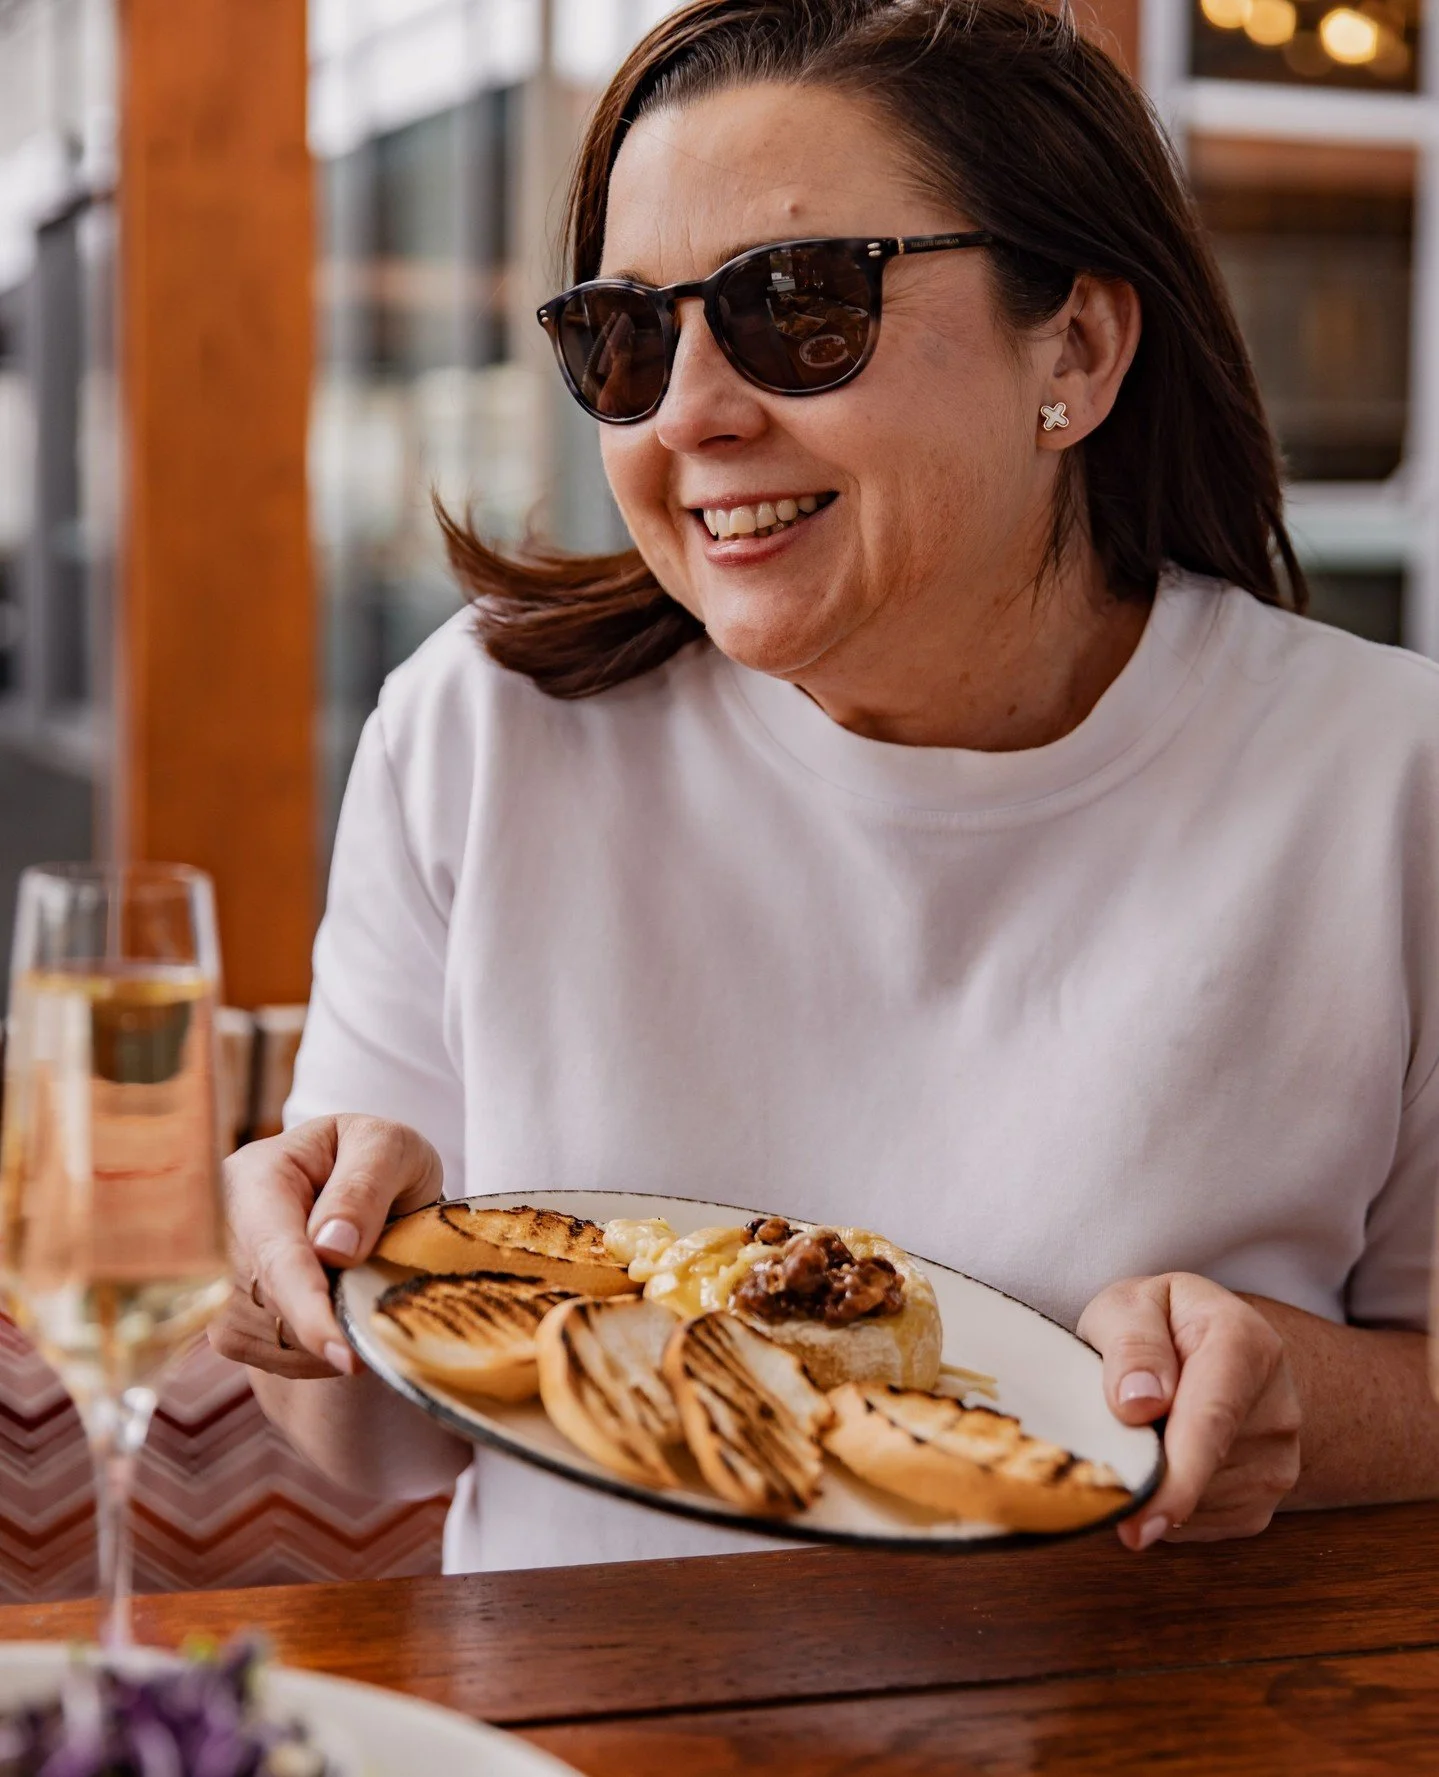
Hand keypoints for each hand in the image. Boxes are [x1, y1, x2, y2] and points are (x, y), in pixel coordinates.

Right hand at [209, 1114, 442, 1380]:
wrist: (364, 1188)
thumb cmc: (378, 1160)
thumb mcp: (388, 1148)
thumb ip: (364, 1187)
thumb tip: (333, 1249)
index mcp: (254, 1177)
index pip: (277, 1254)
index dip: (309, 1307)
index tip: (345, 1353)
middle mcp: (221, 1231)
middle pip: (278, 1305)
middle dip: (337, 1315)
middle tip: (387, 1291)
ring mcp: (219, 1280)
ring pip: (281, 1339)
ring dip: (335, 1330)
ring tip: (363, 1280)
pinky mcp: (229, 1320)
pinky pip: (281, 1359)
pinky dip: (323, 1348)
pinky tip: (341, 1304)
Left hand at [1076, 1273, 1301, 1549]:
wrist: (1210, 1345)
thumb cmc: (1158, 1322)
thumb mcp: (1129, 1304)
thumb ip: (1131, 1344)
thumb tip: (1136, 1405)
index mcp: (1245, 1343)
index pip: (1211, 1421)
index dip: (1176, 1478)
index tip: (1138, 1526)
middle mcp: (1279, 1408)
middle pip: (1198, 1470)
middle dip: (1141, 1467)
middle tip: (1107, 1427)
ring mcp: (1279, 1463)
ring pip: (1195, 1505)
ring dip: (1154, 1484)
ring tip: (1145, 1429)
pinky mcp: (1262, 1504)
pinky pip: (1198, 1525)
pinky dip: (1166, 1506)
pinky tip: (1162, 1459)